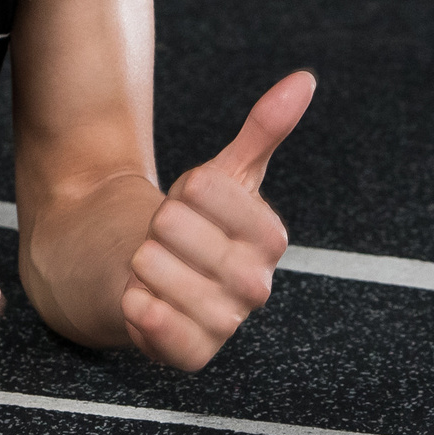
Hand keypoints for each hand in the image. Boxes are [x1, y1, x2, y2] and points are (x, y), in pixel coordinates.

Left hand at [121, 70, 315, 370]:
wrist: (130, 267)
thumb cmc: (186, 221)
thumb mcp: (221, 174)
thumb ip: (262, 130)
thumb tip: (303, 80)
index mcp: (268, 239)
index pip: (227, 199)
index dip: (193, 191)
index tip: (184, 194)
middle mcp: (254, 286)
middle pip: (193, 240)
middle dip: (161, 225)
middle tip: (157, 230)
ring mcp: (223, 323)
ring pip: (171, 282)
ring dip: (143, 262)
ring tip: (144, 260)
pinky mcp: (189, 353)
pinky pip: (163, 330)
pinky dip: (140, 306)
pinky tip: (136, 294)